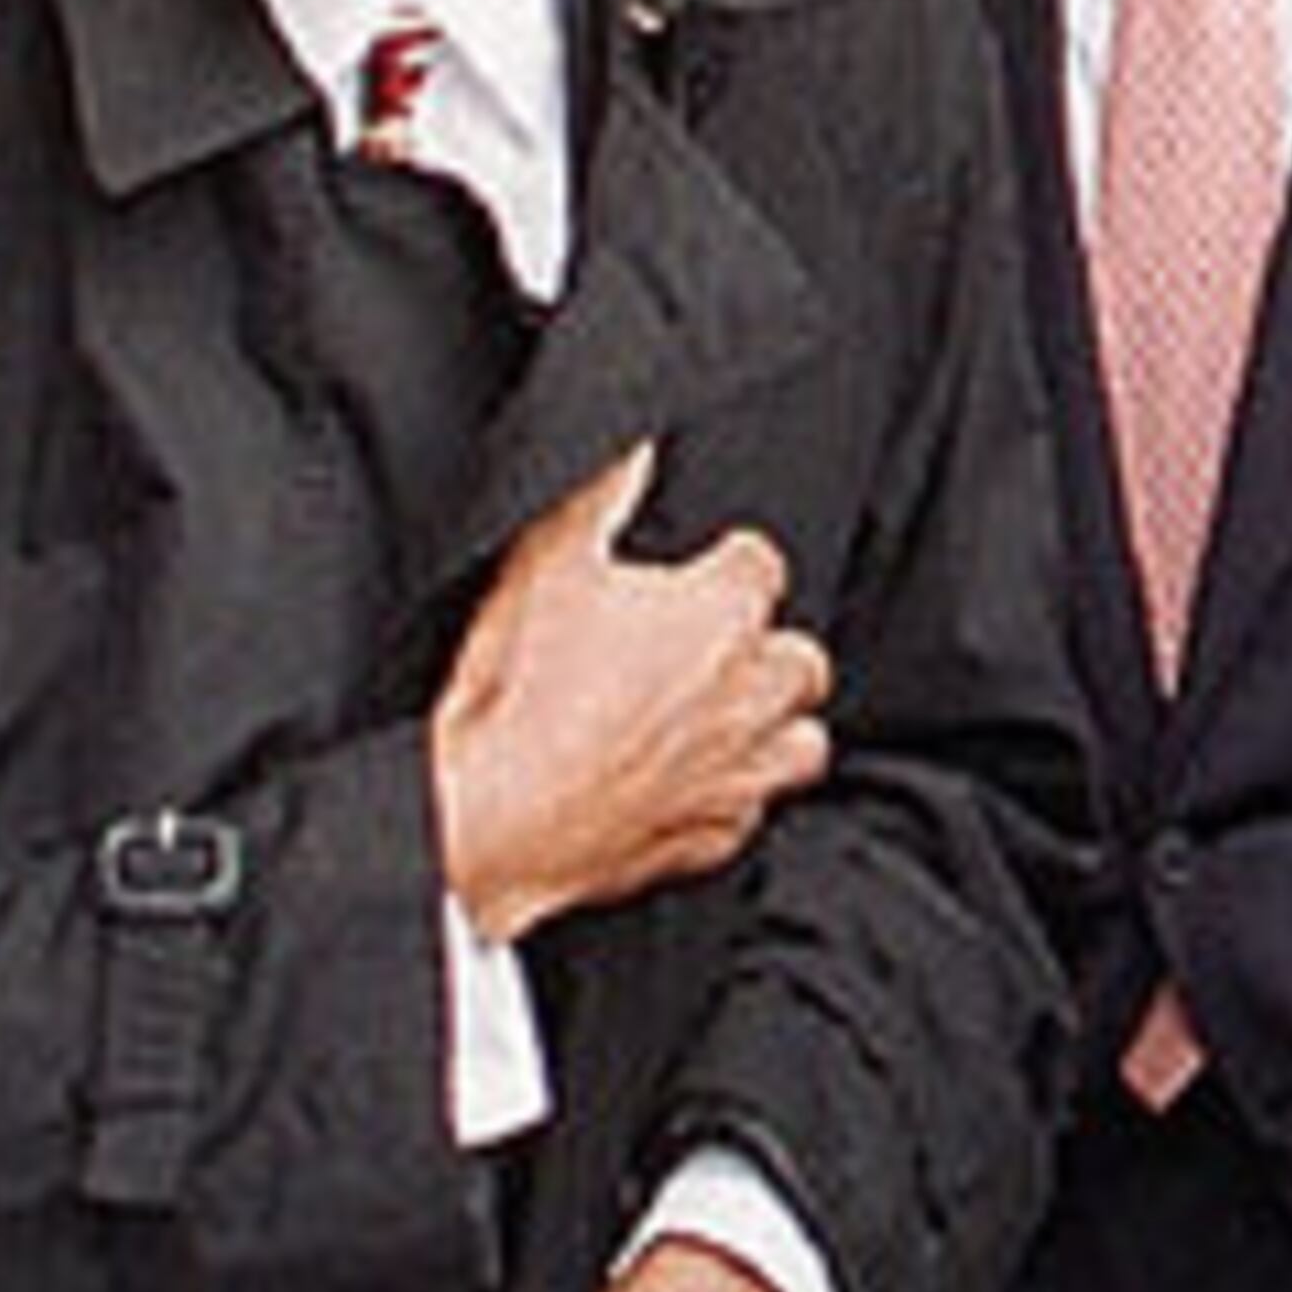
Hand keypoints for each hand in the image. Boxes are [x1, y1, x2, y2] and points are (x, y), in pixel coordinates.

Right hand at [430, 443, 829, 947]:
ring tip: (715, 718)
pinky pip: (749, 814)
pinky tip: (683, 785)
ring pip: (802, 742)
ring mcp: (740, 774)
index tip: (692, 578)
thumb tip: (636, 450)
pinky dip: (727, 798)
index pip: (761, 565)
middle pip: (802, 658)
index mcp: (721, 616)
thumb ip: (600, 496)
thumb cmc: (518, 695)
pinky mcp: (715, 841)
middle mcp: (750, 695)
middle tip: (704, 650)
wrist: (489, 821)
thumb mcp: (543, 563)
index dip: (723, 566)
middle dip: (765, 649)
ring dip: (770, 726)